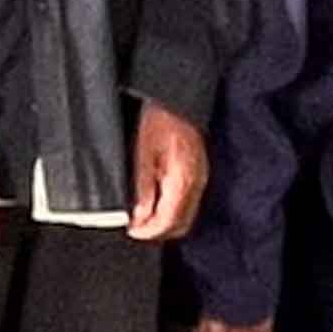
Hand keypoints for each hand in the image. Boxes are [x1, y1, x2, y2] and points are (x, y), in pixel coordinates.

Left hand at [122, 102, 212, 245]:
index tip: (132, 230)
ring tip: (142, 215)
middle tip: (135, 227)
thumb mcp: (142, 153)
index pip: (169, 222)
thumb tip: (139, 216)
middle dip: (157, 231)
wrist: (176, 99)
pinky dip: (172, 209)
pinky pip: (187, 202)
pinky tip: (155, 201)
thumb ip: (142, 188)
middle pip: (180, 225)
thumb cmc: (159, 120)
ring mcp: (200, 179)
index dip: (149, 231)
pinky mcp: (198, 174)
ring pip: (185, 216)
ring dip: (164, 221)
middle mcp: (196, 183)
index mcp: (182, 180)